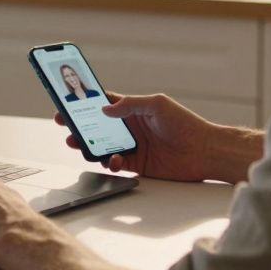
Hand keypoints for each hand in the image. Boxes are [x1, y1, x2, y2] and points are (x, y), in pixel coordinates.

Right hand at [56, 92, 246, 181]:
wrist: (204, 152)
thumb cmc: (186, 124)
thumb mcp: (157, 105)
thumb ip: (130, 105)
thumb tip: (105, 109)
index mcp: (133, 110)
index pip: (104, 105)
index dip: (85, 104)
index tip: (67, 103)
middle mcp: (130, 128)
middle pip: (97, 127)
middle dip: (79, 127)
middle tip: (66, 126)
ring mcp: (132, 147)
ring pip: (102, 147)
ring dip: (89, 146)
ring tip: (79, 145)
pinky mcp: (137, 165)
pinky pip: (116, 164)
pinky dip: (110, 162)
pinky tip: (114, 160)